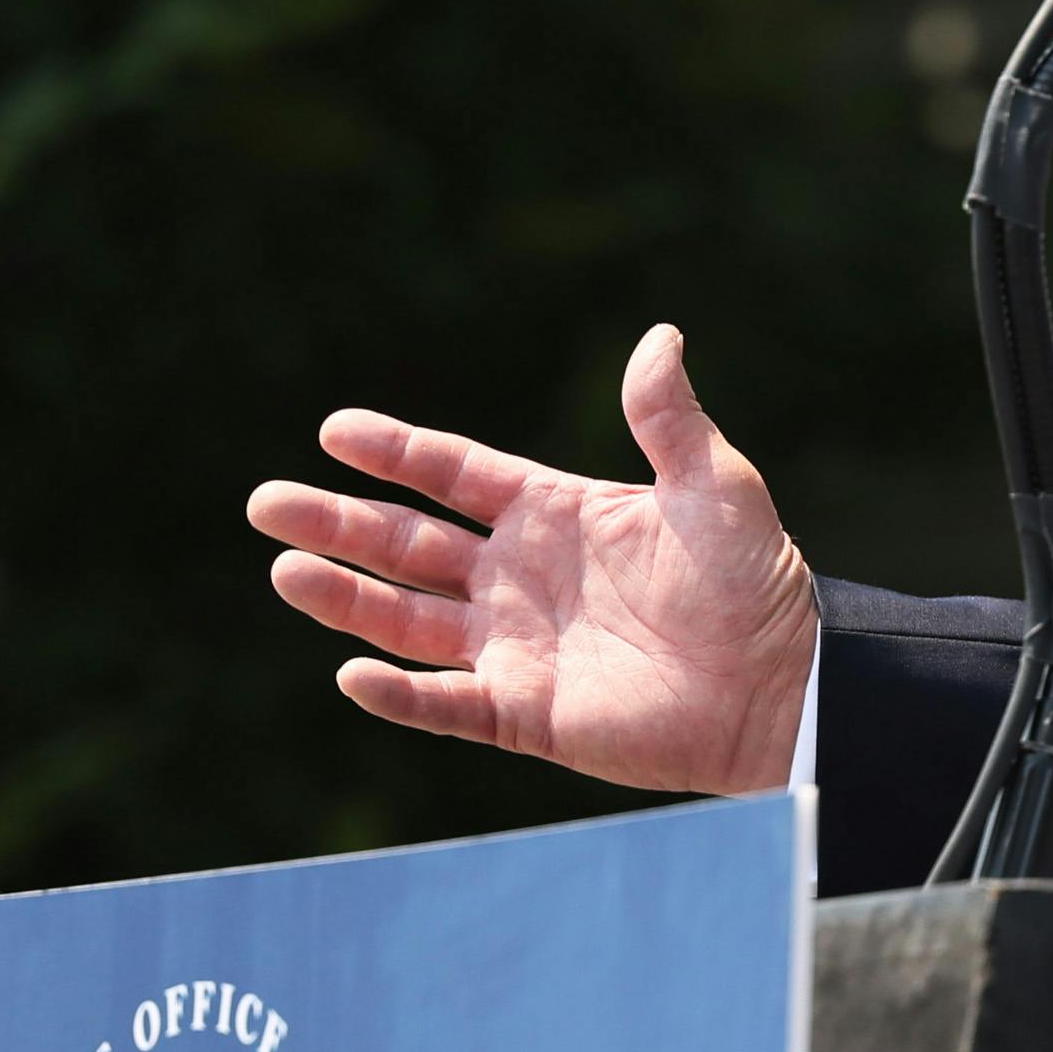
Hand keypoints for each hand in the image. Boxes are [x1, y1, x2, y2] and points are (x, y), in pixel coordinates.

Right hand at [246, 325, 819, 796]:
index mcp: (555, 513)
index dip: (396, 452)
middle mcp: (521, 578)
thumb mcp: (716, 488)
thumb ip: (670, 420)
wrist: (786, 686)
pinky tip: (352, 672)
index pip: (454, 475)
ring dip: (347, 598)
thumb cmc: (758, 583)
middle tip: (265, 502)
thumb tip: (659, 336)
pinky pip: (449, 705)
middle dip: (339, 521)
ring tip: (286, 570)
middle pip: (408, 545)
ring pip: (409, 621)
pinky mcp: (529, 714)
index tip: (334, 430)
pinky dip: (400, 695)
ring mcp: (519, 648)